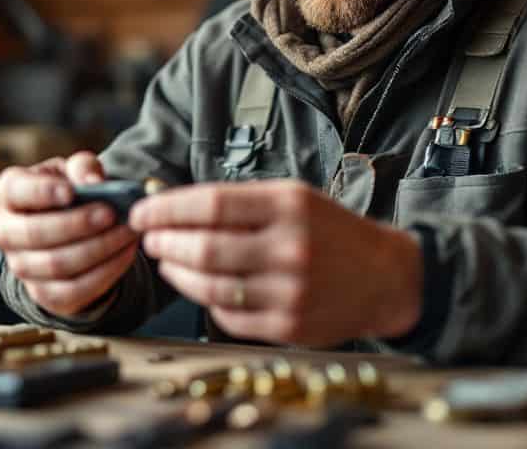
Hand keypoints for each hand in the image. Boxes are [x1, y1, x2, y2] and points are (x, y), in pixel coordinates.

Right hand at [0, 151, 138, 316]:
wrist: (71, 230)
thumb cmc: (69, 191)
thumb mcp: (74, 172)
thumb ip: (83, 168)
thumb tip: (94, 182)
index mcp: (8, 193)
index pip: (14, 192)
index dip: (41, 192)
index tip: (71, 192)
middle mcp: (6, 232)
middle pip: (34, 233)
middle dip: (77, 224)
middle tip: (111, 213)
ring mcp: (21, 267)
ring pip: (56, 264)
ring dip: (98, 248)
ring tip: (127, 231)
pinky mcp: (44, 294)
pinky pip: (74, 289)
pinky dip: (105, 272)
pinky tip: (125, 253)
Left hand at [129, 179, 421, 346]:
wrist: (385, 277)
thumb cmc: (329, 231)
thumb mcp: (294, 198)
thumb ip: (239, 201)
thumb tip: (172, 206)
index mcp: (289, 206)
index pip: (211, 204)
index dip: (166, 209)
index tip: (141, 213)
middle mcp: (290, 248)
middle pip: (205, 248)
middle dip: (165, 243)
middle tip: (149, 240)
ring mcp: (290, 291)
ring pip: (210, 286)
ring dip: (178, 274)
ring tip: (167, 262)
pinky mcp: (289, 327)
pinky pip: (229, 315)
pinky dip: (206, 300)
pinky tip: (201, 286)